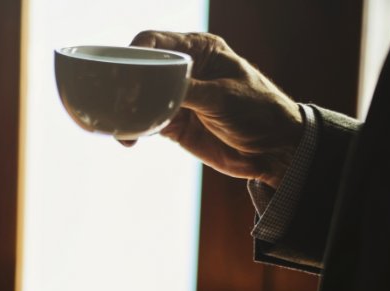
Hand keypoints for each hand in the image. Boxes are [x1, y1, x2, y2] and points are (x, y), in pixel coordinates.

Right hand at [125, 31, 302, 188]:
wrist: (273, 150)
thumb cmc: (258, 111)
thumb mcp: (221, 96)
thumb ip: (186, 90)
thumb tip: (150, 89)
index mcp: (200, 50)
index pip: (156, 41)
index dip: (135, 52)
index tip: (122, 70)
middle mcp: (185, 70)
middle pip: (142, 70)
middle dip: (125, 85)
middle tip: (116, 102)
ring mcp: (177, 98)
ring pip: (139, 99)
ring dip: (126, 111)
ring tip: (119, 126)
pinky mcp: (174, 124)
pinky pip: (146, 123)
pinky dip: (134, 131)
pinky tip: (129, 140)